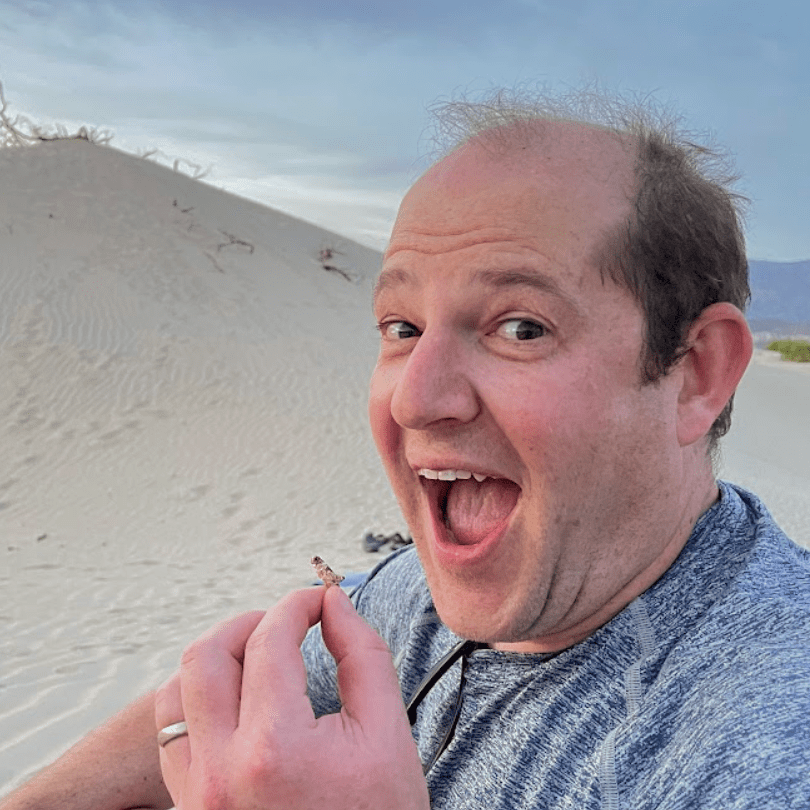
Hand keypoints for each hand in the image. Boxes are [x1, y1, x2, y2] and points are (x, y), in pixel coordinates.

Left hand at [154, 585, 428, 809]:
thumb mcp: (387, 734)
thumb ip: (362, 654)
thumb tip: (334, 603)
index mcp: (275, 748)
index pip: (271, 640)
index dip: (297, 604)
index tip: (318, 599)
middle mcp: (220, 771)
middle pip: (206, 655)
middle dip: (249, 622)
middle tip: (286, 622)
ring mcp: (196, 794)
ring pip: (174, 692)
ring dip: (215, 659)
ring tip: (257, 656)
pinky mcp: (188, 807)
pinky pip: (170, 734)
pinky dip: (196, 700)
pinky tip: (235, 699)